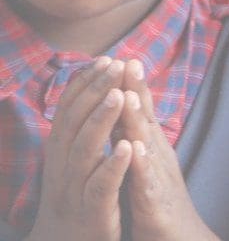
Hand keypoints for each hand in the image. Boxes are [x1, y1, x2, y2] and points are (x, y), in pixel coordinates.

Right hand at [26, 57, 132, 240]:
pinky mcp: (93, 209)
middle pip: (75, 121)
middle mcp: (64, 165)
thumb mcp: (79, 159)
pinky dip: (112, 166)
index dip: (84, 83)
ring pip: (85, 149)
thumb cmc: (79, 195)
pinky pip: (100, 185)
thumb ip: (84, 129)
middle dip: (94, 91)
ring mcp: (76, 187)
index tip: (104, 57)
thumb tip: (92, 93)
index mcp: (62, 151)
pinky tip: (126, 147)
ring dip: (101, 120)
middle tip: (113, 63)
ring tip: (118, 95)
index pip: (70, 109)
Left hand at [116, 59, 217, 240]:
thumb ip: (139, 140)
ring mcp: (159, 179)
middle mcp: (159, 158)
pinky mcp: (155, 204)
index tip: (123, 57)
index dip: (132, 86)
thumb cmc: (161, 206)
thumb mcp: (147, 167)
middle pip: (145, 119)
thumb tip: (126, 113)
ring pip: (146, 145)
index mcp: (153, 149)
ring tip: (127, 95)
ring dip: (137, 119)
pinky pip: (145, 182)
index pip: (140, 112)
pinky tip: (135, 148)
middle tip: (130, 60)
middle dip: (136, 91)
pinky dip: (140, 163)